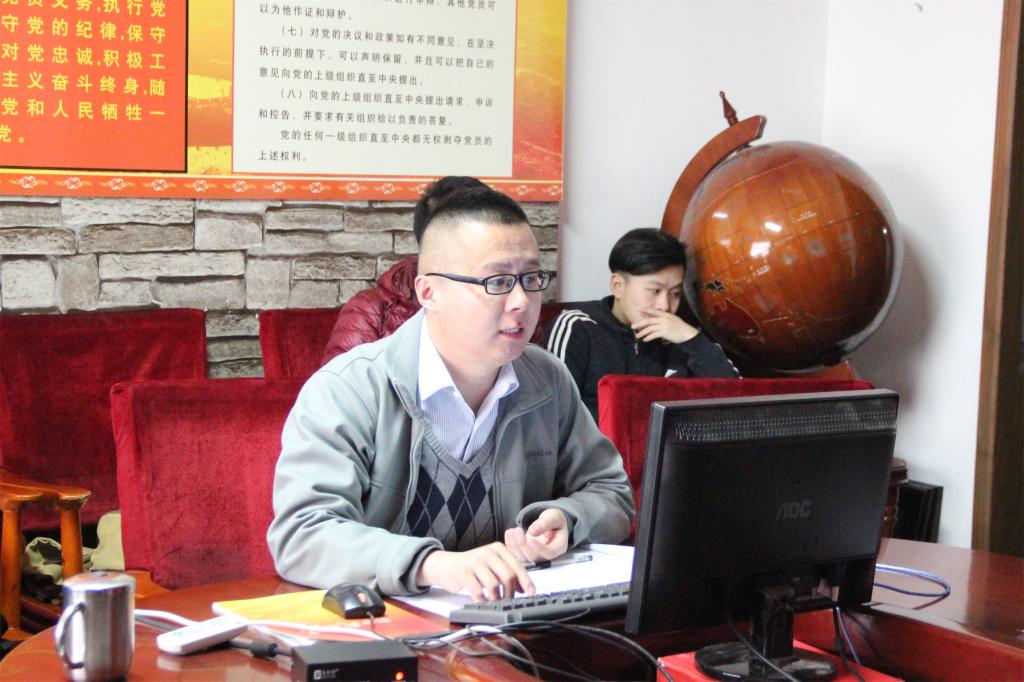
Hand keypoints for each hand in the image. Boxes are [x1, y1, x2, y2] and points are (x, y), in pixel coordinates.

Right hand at [416, 542, 533, 601]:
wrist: (445, 565)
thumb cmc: (472, 568)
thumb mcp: (492, 566)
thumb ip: (508, 574)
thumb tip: (525, 589)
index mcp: (498, 548)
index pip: (517, 566)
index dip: (525, 581)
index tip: (531, 593)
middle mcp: (488, 552)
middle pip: (508, 575)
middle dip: (510, 592)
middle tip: (509, 602)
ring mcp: (475, 561)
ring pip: (494, 584)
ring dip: (496, 599)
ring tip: (495, 602)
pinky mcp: (464, 572)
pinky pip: (478, 591)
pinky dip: (483, 601)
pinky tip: (483, 603)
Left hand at [504, 508, 569, 563]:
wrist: (549, 524)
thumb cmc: (554, 520)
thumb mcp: (553, 517)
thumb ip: (545, 523)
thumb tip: (533, 531)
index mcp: (558, 547)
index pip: (549, 553)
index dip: (539, 549)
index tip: (530, 539)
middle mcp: (546, 556)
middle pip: (534, 558)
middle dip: (523, 545)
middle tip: (517, 530)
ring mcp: (535, 558)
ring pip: (523, 559)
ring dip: (514, 546)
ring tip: (511, 531)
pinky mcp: (525, 556)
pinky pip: (516, 555)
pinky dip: (510, 545)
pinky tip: (509, 533)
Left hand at [632, 308, 698, 343]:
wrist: (688, 333)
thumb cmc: (681, 328)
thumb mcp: (673, 319)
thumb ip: (664, 319)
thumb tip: (655, 321)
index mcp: (666, 315)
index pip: (654, 311)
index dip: (646, 310)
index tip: (639, 309)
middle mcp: (664, 319)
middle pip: (649, 320)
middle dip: (640, 323)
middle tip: (632, 326)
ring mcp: (664, 325)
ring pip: (650, 328)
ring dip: (643, 332)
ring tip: (638, 336)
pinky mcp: (665, 332)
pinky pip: (654, 335)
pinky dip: (649, 337)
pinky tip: (645, 339)